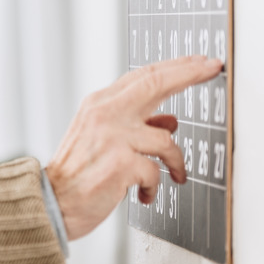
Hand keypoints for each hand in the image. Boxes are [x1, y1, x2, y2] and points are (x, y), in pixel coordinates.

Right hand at [45, 55, 221, 239]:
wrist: (52, 201)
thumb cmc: (77, 172)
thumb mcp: (101, 138)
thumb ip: (134, 124)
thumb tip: (168, 121)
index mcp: (98, 104)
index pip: (142, 76)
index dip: (175, 67)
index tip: (200, 62)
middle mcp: (104, 114)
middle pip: (154, 83)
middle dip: (189, 73)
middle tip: (211, 68)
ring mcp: (112, 137)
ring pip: (165, 139)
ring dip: (175, 161)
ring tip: (175, 174)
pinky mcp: (120, 164)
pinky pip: (156, 171)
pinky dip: (154, 186)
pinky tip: (144, 193)